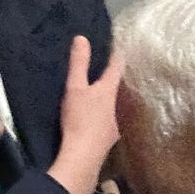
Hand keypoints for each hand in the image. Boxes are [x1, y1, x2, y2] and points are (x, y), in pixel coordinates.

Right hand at [46, 36, 122, 193]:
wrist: (83, 156)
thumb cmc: (79, 118)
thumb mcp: (75, 88)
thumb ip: (79, 63)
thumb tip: (82, 38)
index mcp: (109, 90)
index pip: (117, 66)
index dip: (116, 53)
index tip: (116, 44)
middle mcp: (118, 105)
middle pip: (119, 87)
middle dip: (114, 77)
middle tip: (109, 67)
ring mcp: (115, 124)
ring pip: (116, 105)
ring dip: (111, 98)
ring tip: (104, 92)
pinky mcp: (110, 138)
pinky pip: (110, 121)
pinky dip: (105, 116)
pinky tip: (98, 119)